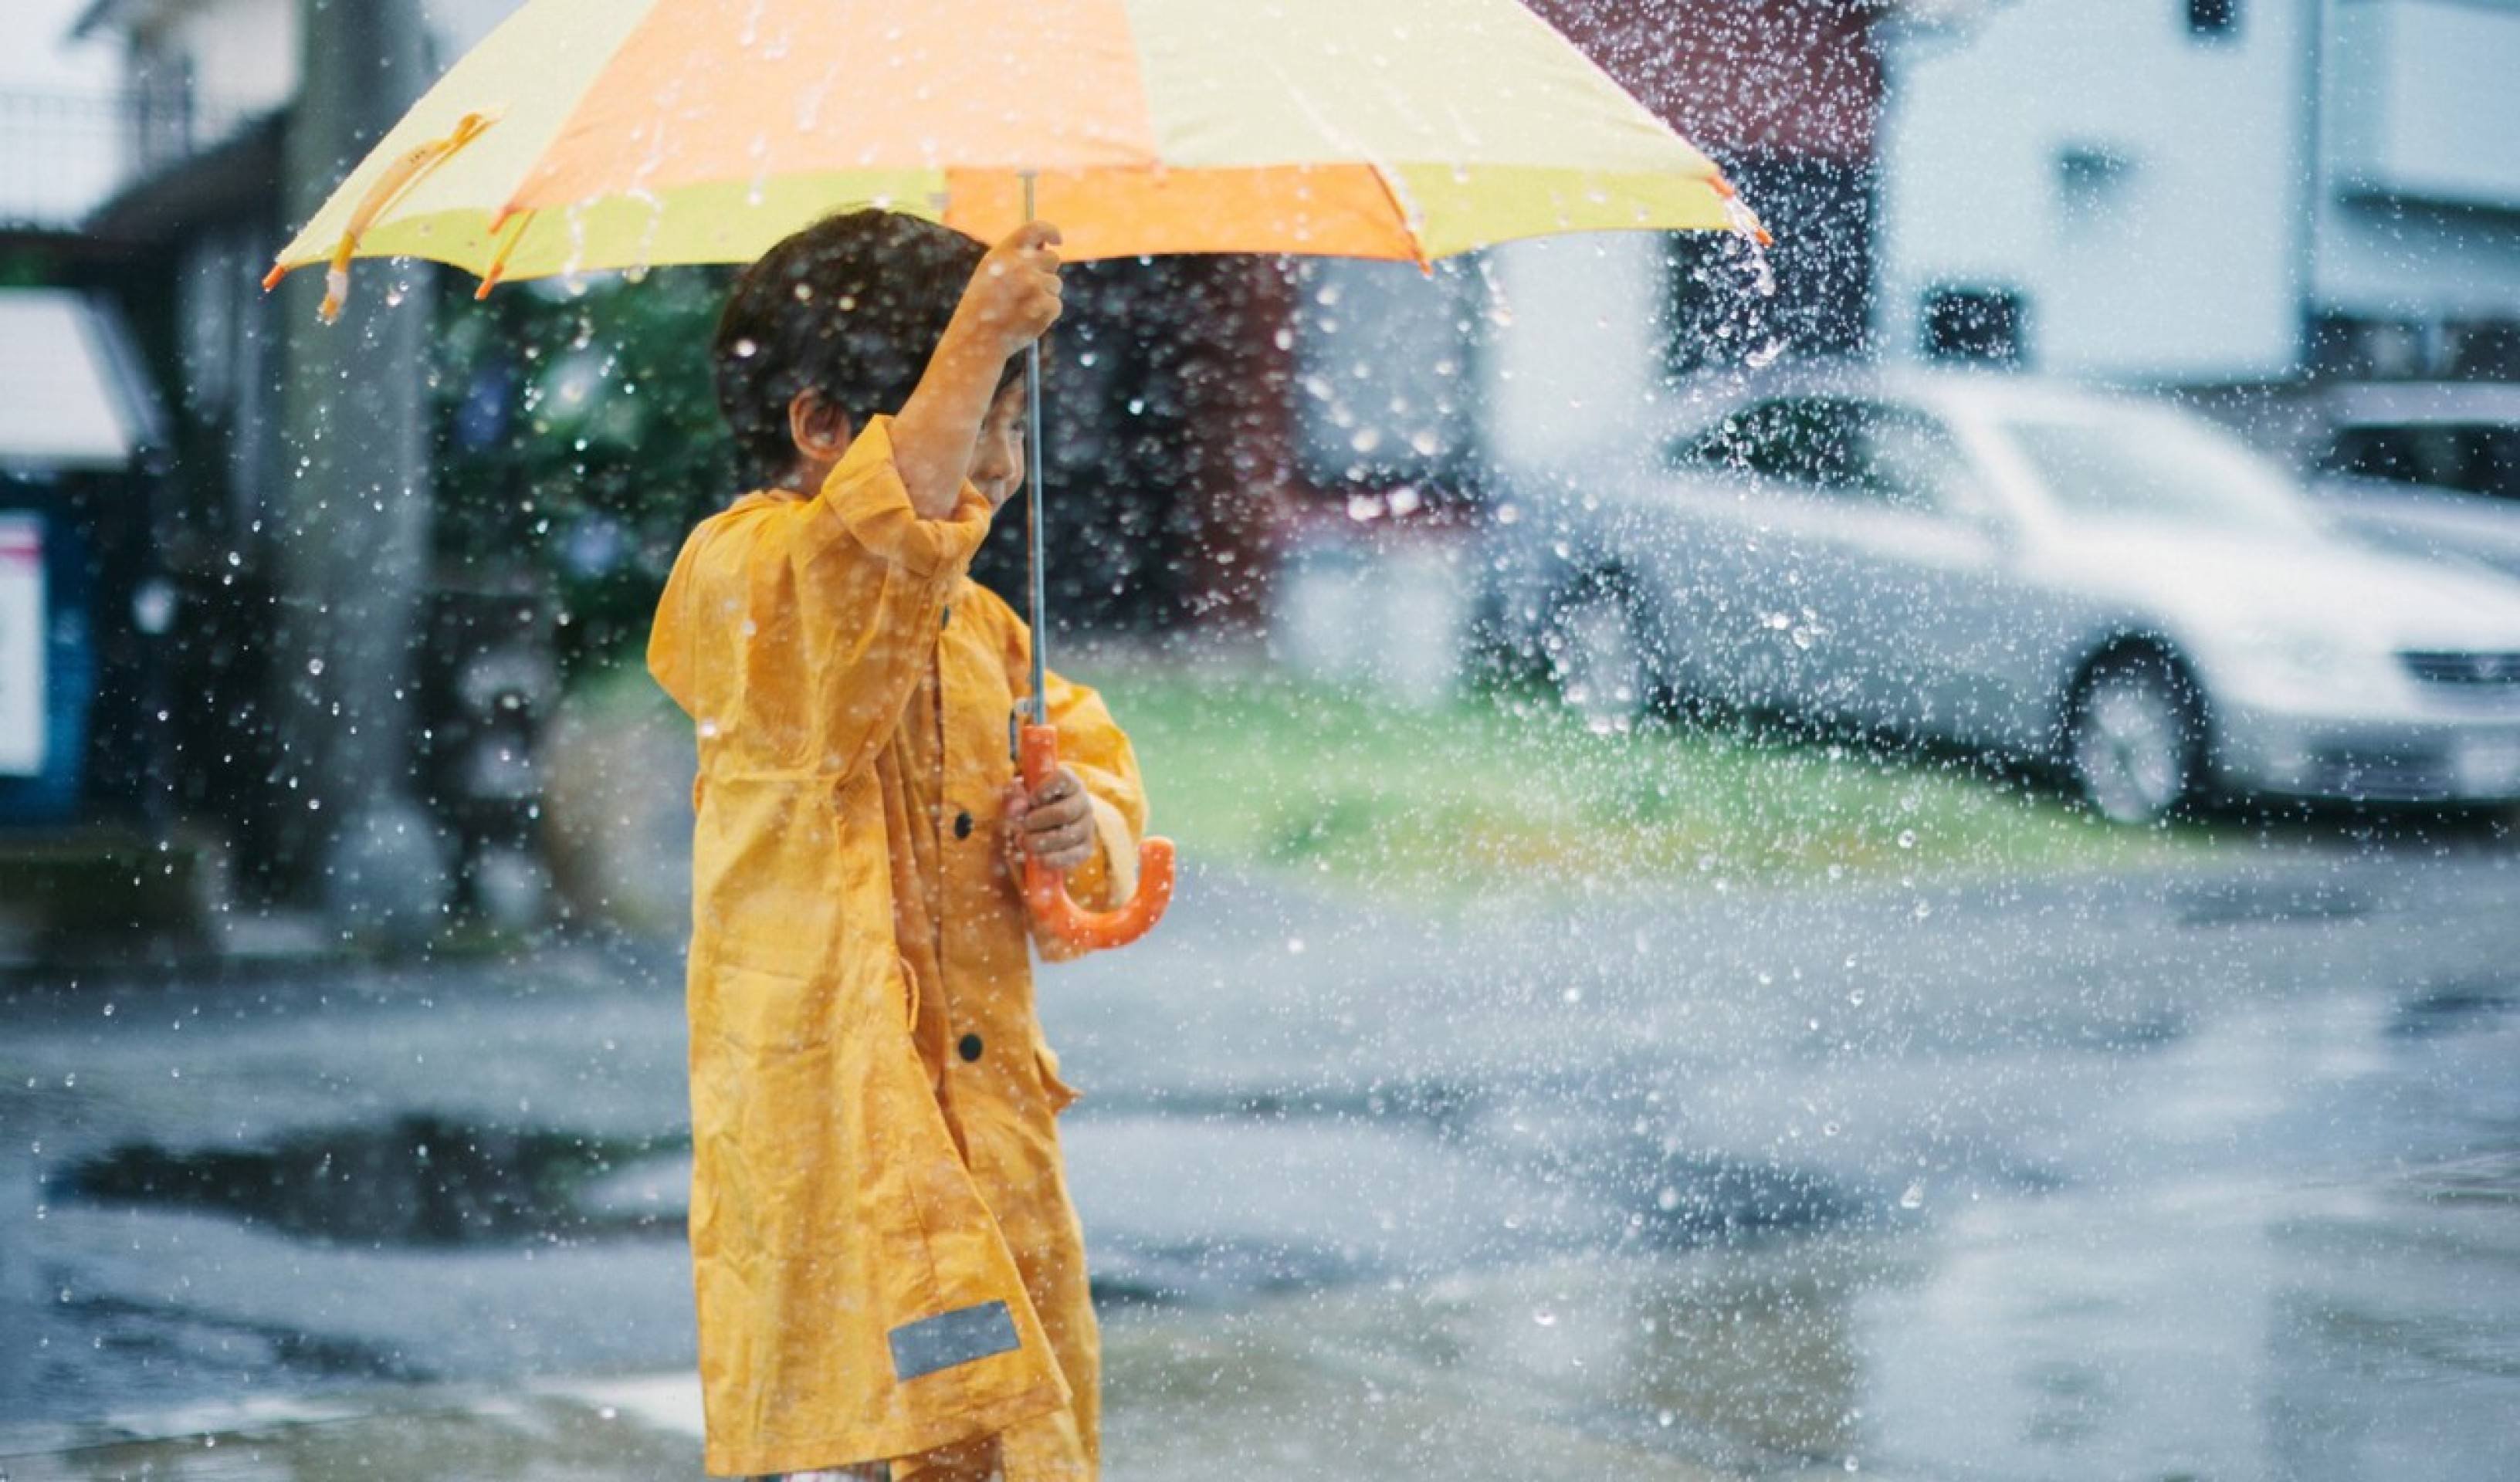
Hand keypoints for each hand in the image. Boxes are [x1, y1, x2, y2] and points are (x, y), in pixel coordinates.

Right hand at [951, 220, 1062, 363]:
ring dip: (1044, 295)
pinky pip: (1056, 304)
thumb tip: (1044, 247)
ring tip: (1021, 308)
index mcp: (1005, 253)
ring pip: (1055, 284)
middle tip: (1028, 288)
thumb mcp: (990, 273)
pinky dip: (1046, 313)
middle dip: (1046, 271)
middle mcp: (1021, 266)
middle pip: (1052, 258)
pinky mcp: (1045, 307)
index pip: (1036, 228)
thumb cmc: (983, 305)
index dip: (1050, 231)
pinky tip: (1026, 320)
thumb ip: (1015, 257)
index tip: (1057, 240)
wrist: (976, 339)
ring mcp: (1035, 286)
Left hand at [1002, 765, 1095, 875]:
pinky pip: (1074, 856)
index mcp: (1069, 783)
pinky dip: (1054, 860)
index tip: (1031, 799)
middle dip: (1038, 821)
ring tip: (1023, 842)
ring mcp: (1087, 826)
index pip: (1064, 778)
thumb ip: (1015, 796)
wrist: (1050, 824)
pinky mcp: (1085, 848)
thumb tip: (1015, 809)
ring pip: (1068, 836)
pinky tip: (1037, 859)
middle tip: (1023, 825)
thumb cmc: (1034, 803)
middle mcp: (1082, 803)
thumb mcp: (1022, 793)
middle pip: (1064, 813)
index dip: (1045, 788)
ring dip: (1041, 842)